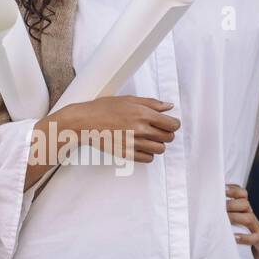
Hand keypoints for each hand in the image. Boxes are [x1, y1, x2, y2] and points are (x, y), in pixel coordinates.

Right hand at [57, 95, 179, 163]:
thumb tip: (169, 106)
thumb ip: (151, 103)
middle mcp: (140, 129)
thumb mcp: (129, 99)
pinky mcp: (126, 154)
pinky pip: (148, 158)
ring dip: (158, 144)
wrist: (84, 122)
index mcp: (143, 114)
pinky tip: (141, 146)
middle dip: (166, 133)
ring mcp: (133, 143)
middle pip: (168, 138)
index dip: (173, 124)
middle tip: (157, 130)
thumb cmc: (104, 108)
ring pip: (160, 149)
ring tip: (148, 138)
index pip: (172, 124)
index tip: (169, 123)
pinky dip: (148, 153)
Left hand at [225, 184, 258, 258]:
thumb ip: (225, 212)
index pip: (242, 193)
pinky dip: (243, 237)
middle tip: (218, 208)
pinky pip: (253, 238)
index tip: (222, 189)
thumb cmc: (245, 229)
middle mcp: (251, 214)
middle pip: (245, 203)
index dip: (233, 190)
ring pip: (249, 218)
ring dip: (235, 217)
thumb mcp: (237, 218)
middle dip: (231, 204)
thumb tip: (206, 206)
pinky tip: (234, 237)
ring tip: (224, 220)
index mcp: (245, 208)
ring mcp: (256, 227)